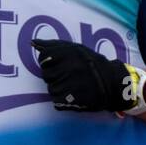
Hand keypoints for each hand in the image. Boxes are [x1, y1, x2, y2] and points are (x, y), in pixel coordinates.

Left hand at [31, 38, 145, 112]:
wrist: (113, 83)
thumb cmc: (91, 64)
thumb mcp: (75, 49)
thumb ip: (53, 45)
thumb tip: (32, 43)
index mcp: (68, 53)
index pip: (44, 58)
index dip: (51, 63)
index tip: (62, 65)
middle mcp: (68, 67)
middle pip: (46, 75)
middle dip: (55, 76)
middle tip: (70, 76)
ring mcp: (70, 84)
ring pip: (50, 89)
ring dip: (60, 89)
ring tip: (74, 86)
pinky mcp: (72, 100)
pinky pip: (56, 101)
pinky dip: (63, 100)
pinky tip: (74, 95)